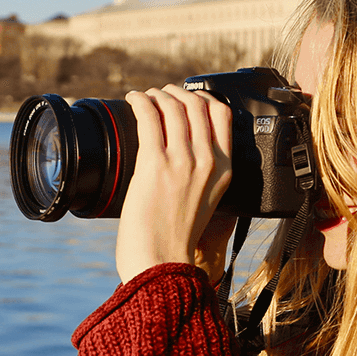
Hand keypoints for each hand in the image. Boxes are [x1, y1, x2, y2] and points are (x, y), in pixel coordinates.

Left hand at [114, 85, 233, 283]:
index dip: (203, 98)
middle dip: (176, 92)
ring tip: (145, 97)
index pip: (223, 115)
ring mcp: (182, 162)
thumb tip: (185, 150)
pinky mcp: (155, 164)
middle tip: (161, 94)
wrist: (162, 262)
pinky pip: (149, 117)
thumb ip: (203, 174)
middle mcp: (207, 162)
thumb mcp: (206, 201)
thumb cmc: (176, 238)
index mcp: (224, 170)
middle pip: (196, 105)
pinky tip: (133, 99)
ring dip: (156, 95)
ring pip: (173, 107)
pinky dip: (140, 101)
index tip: (186, 98)